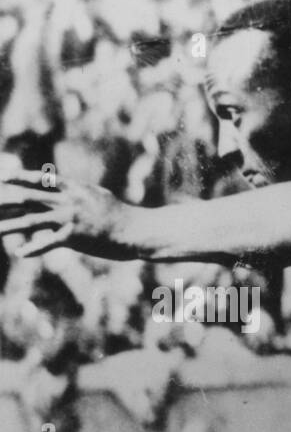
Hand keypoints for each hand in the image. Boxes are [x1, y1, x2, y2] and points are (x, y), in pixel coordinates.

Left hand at [0, 168, 125, 257]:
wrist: (137, 230)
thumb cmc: (122, 215)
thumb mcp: (98, 196)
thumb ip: (79, 193)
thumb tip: (68, 189)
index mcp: (73, 189)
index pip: (40, 180)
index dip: (19, 178)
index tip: (4, 178)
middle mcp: (67, 201)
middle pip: (27, 198)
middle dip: (5, 201)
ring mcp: (69, 218)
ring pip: (31, 220)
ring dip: (9, 226)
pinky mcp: (74, 237)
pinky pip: (48, 243)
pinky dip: (33, 248)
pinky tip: (19, 253)